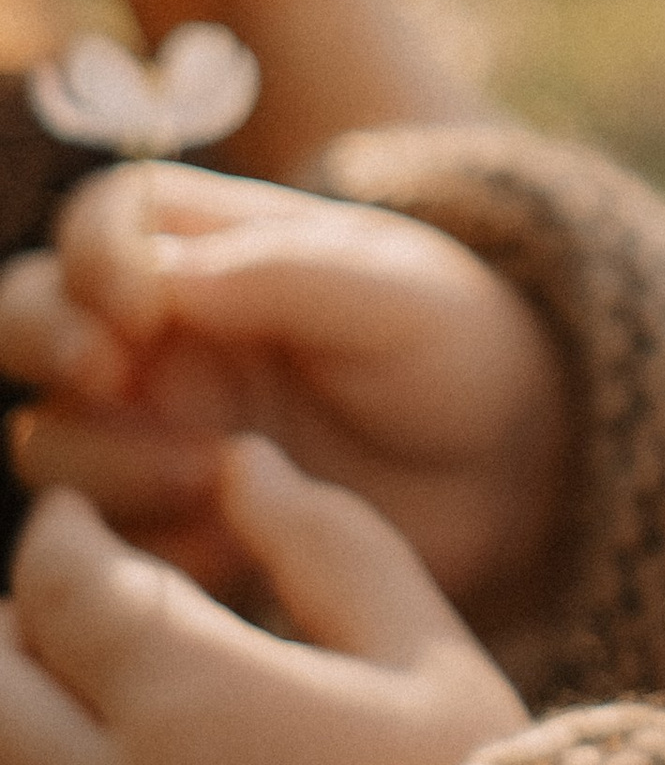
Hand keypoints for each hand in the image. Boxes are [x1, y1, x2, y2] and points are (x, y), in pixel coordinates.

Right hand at [0, 162, 571, 629]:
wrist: (516, 471)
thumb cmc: (458, 348)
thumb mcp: (396, 292)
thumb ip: (283, 273)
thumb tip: (160, 280)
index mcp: (214, 251)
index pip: (104, 221)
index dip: (96, 255)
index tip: (141, 304)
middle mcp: (162, 338)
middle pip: (31, 315)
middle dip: (43, 337)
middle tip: (110, 374)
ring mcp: (156, 433)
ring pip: (51, 435)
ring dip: (105, 453)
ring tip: (216, 474)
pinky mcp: (170, 528)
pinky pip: (101, 541)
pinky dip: (141, 542)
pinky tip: (226, 541)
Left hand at [0, 439, 525, 764]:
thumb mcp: (433, 660)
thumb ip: (332, 547)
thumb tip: (243, 462)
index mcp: (200, 703)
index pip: (65, 583)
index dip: (63, 536)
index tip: (81, 528)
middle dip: (11, 637)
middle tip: (61, 630)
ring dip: (2, 760)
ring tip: (54, 739)